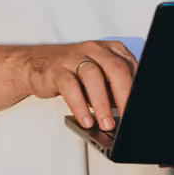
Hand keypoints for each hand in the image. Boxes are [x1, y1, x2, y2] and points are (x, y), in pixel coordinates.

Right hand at [17, 40, 136, 130]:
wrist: (35, 65)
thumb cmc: (73, 72)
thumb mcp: (100, 78)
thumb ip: (115, 90)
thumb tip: (128, 112)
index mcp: (112, 51)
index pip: (131, 69)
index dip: (136, 90)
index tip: (137, 110)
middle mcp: (95, 50)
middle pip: (116, 70)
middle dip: (125, 96)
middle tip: (127, 117)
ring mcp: (75, 57)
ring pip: (93, 77)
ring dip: (102, 104)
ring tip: (107, 123)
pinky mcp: (57, 69)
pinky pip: (70, 86)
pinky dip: (80, 106)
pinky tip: (85, 120)